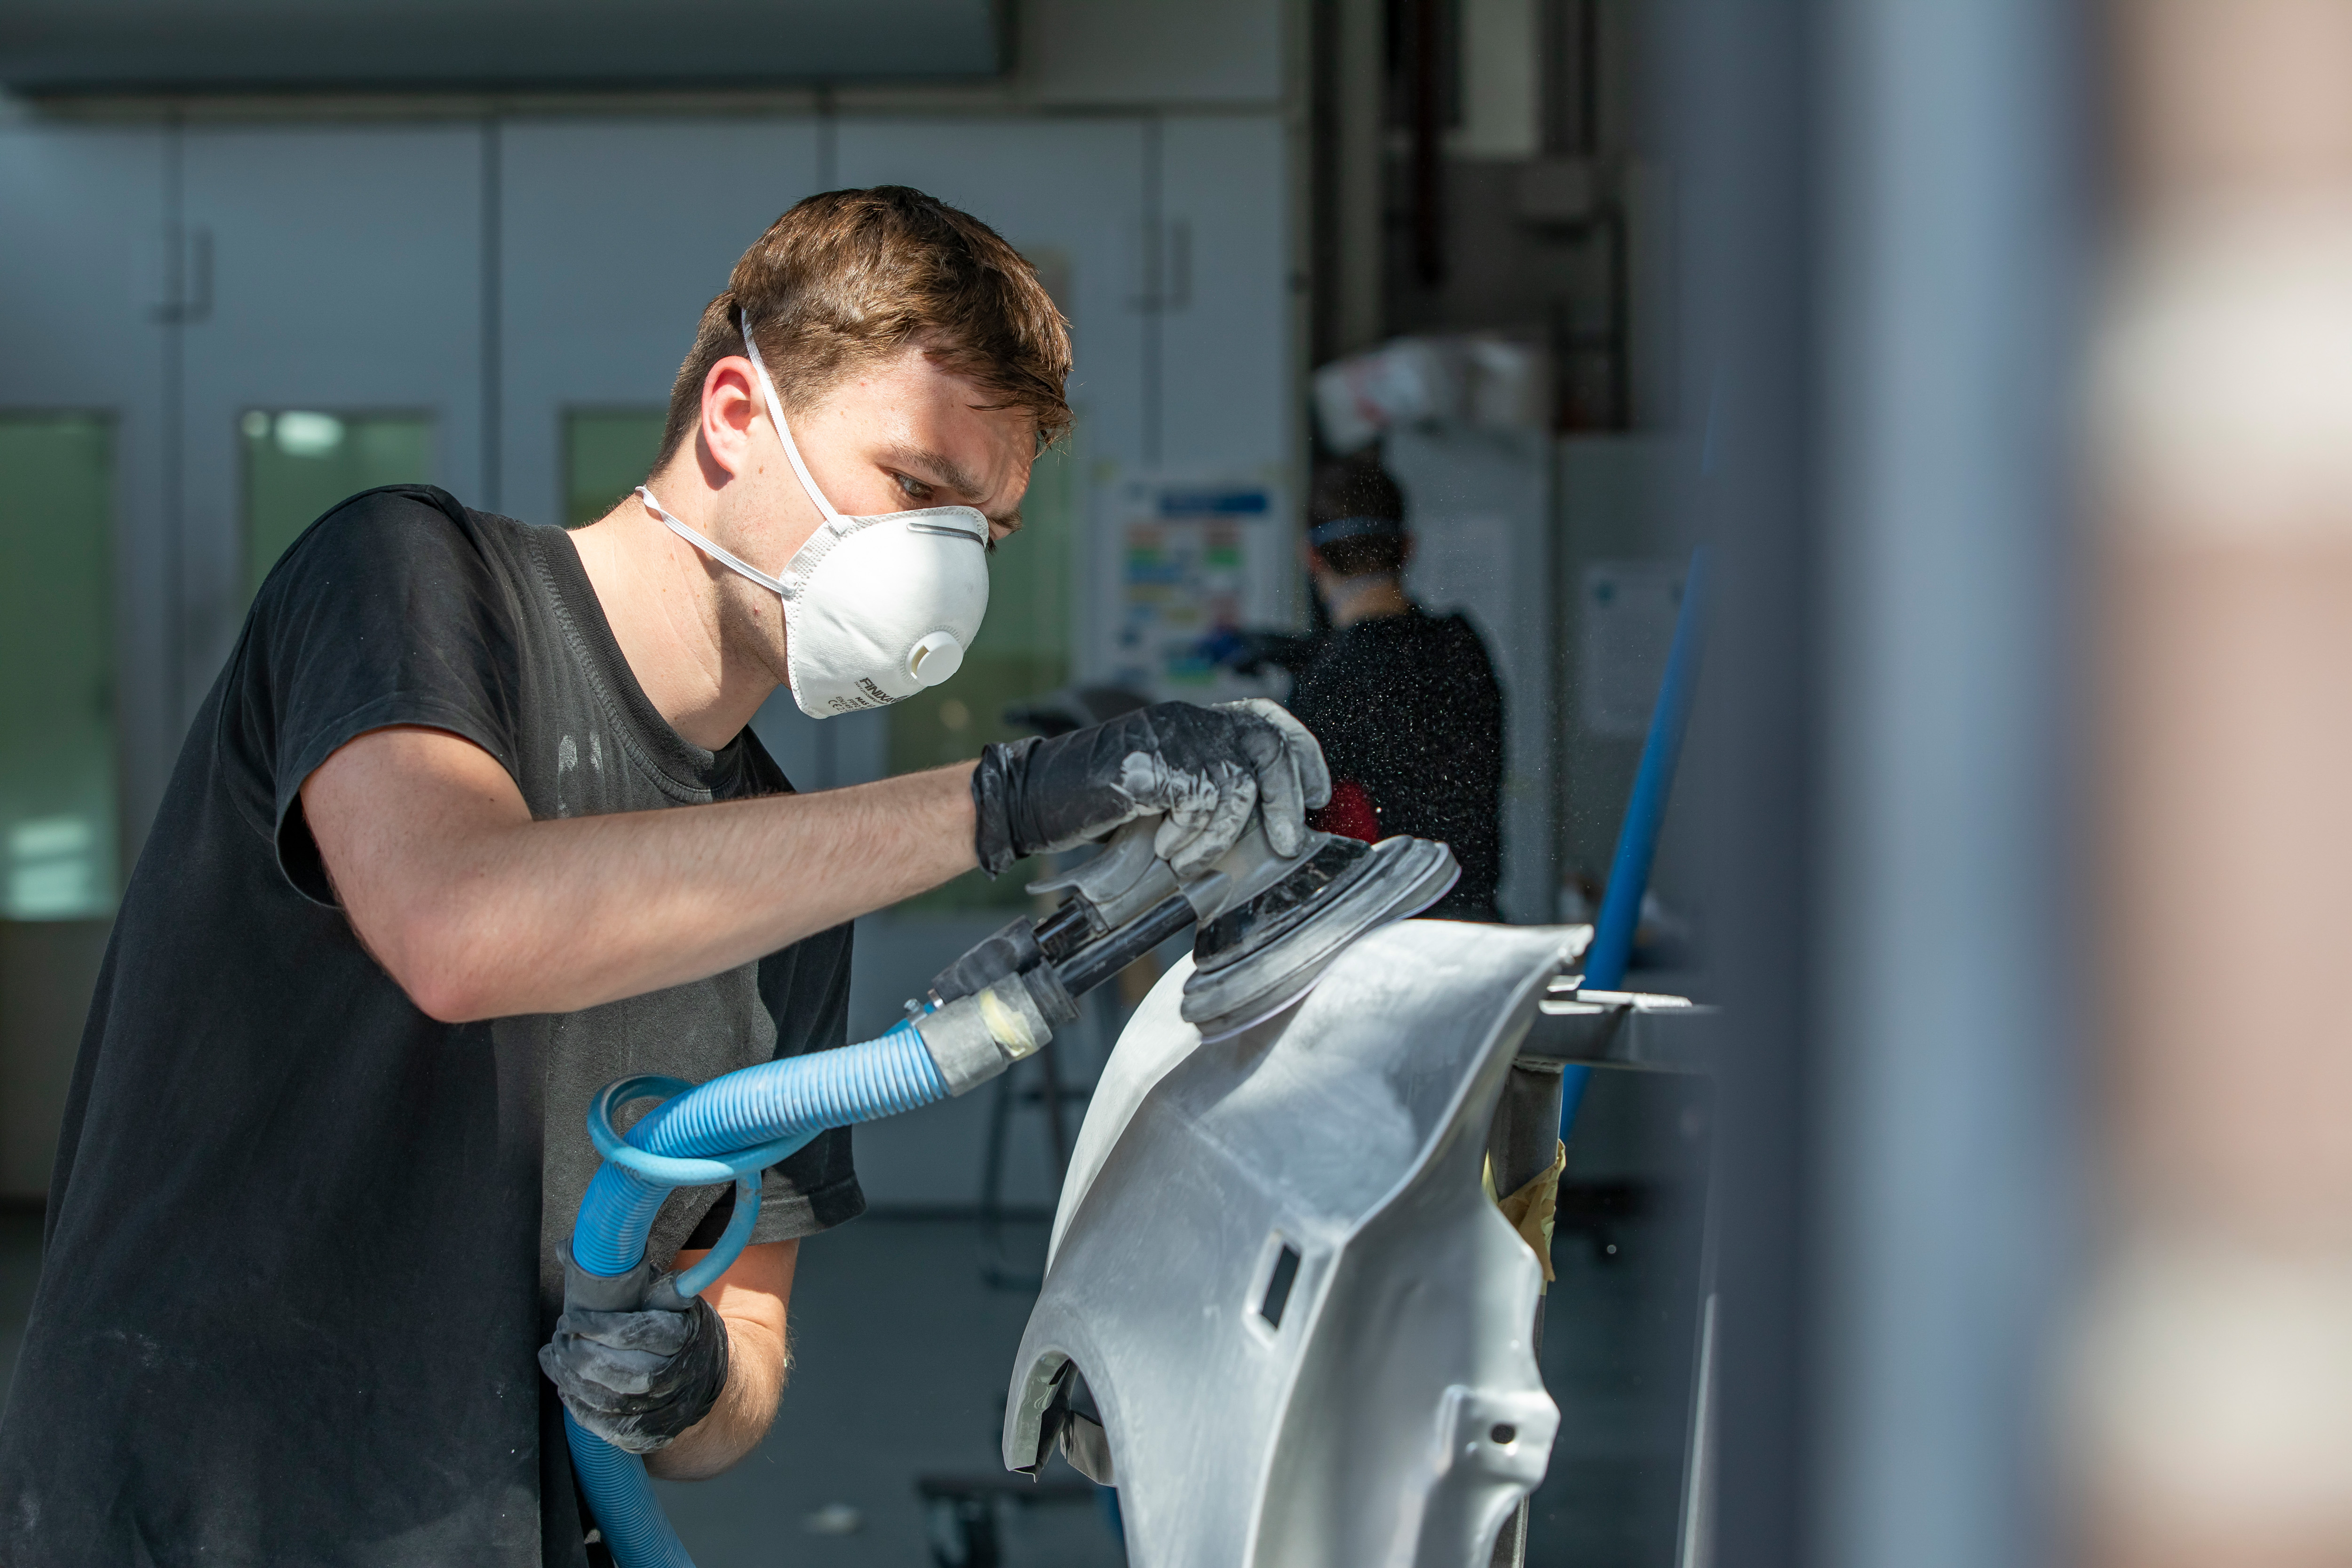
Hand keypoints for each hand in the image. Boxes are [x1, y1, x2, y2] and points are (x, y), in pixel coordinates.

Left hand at [538, 1270, 728, 1454]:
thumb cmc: (674, 1324)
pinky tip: (566, 1388)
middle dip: (580, 1356)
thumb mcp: (663, 1294)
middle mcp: (680, 1375)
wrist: (705, 1373)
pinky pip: (611, 1429)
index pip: (638, 1332)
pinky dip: (582, 1410)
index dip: (597, 1326)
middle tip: (558, 1337)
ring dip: (573, 1382)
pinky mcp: (654, 1434)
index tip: (569, 1318)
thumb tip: (567, 1247)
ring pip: (613, 1403)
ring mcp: (668, 1409)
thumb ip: (626, 1276)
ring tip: (554, 1358)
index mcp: (684, 1334)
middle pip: (624, 1373)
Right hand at [971, 698, 1331, 876]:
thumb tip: (1269, 824)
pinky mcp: (1154, 761)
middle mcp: (1187, 720)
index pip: (1266, 718)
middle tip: (1288, 843)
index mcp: (1194, 721)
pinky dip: (1194, 837)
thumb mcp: (1168, 794)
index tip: (1317, 792)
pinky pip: (1203, 801)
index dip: (1300, 752)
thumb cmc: (1099, 804)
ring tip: (1188, 857)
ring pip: (1237, 783)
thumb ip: (1210, 793)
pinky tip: (1167, 849)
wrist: (1034, 799)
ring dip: (1222, 834)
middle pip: (1266, 747)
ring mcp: (1170, 737)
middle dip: (1286, 800)